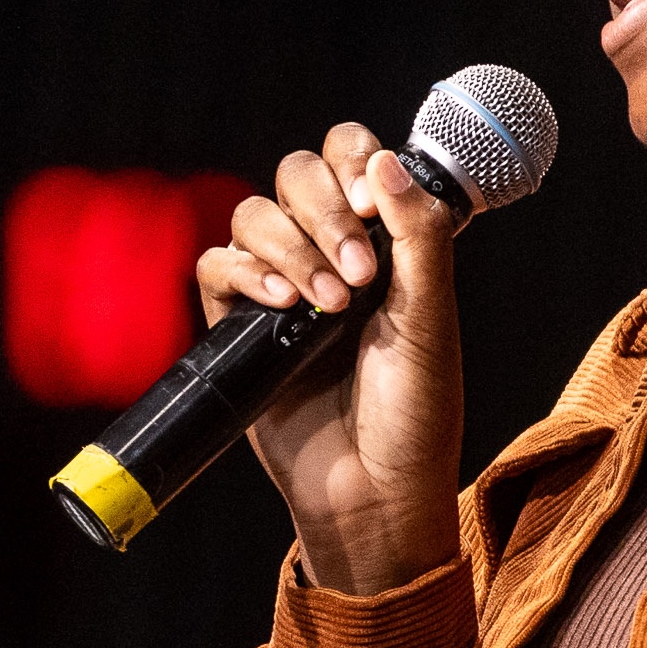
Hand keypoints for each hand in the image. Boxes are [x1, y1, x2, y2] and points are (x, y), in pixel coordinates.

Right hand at [200, 123, 467, 591]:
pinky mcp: (236, 326)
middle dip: (324, 209)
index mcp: (384, 241)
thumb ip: (417, 237)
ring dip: (290, 247)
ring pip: (254, 215)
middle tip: (359, 272)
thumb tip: (386, 161)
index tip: (374, 207)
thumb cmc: (414, 413)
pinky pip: (215, 266)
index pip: (353, 157)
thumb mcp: (431, 319)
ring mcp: (279, 286)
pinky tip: (282, 306)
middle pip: (296, 174)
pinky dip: (245, 273)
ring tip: (328, 304)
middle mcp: (329, 252)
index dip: (355, 162)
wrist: (369, 490)